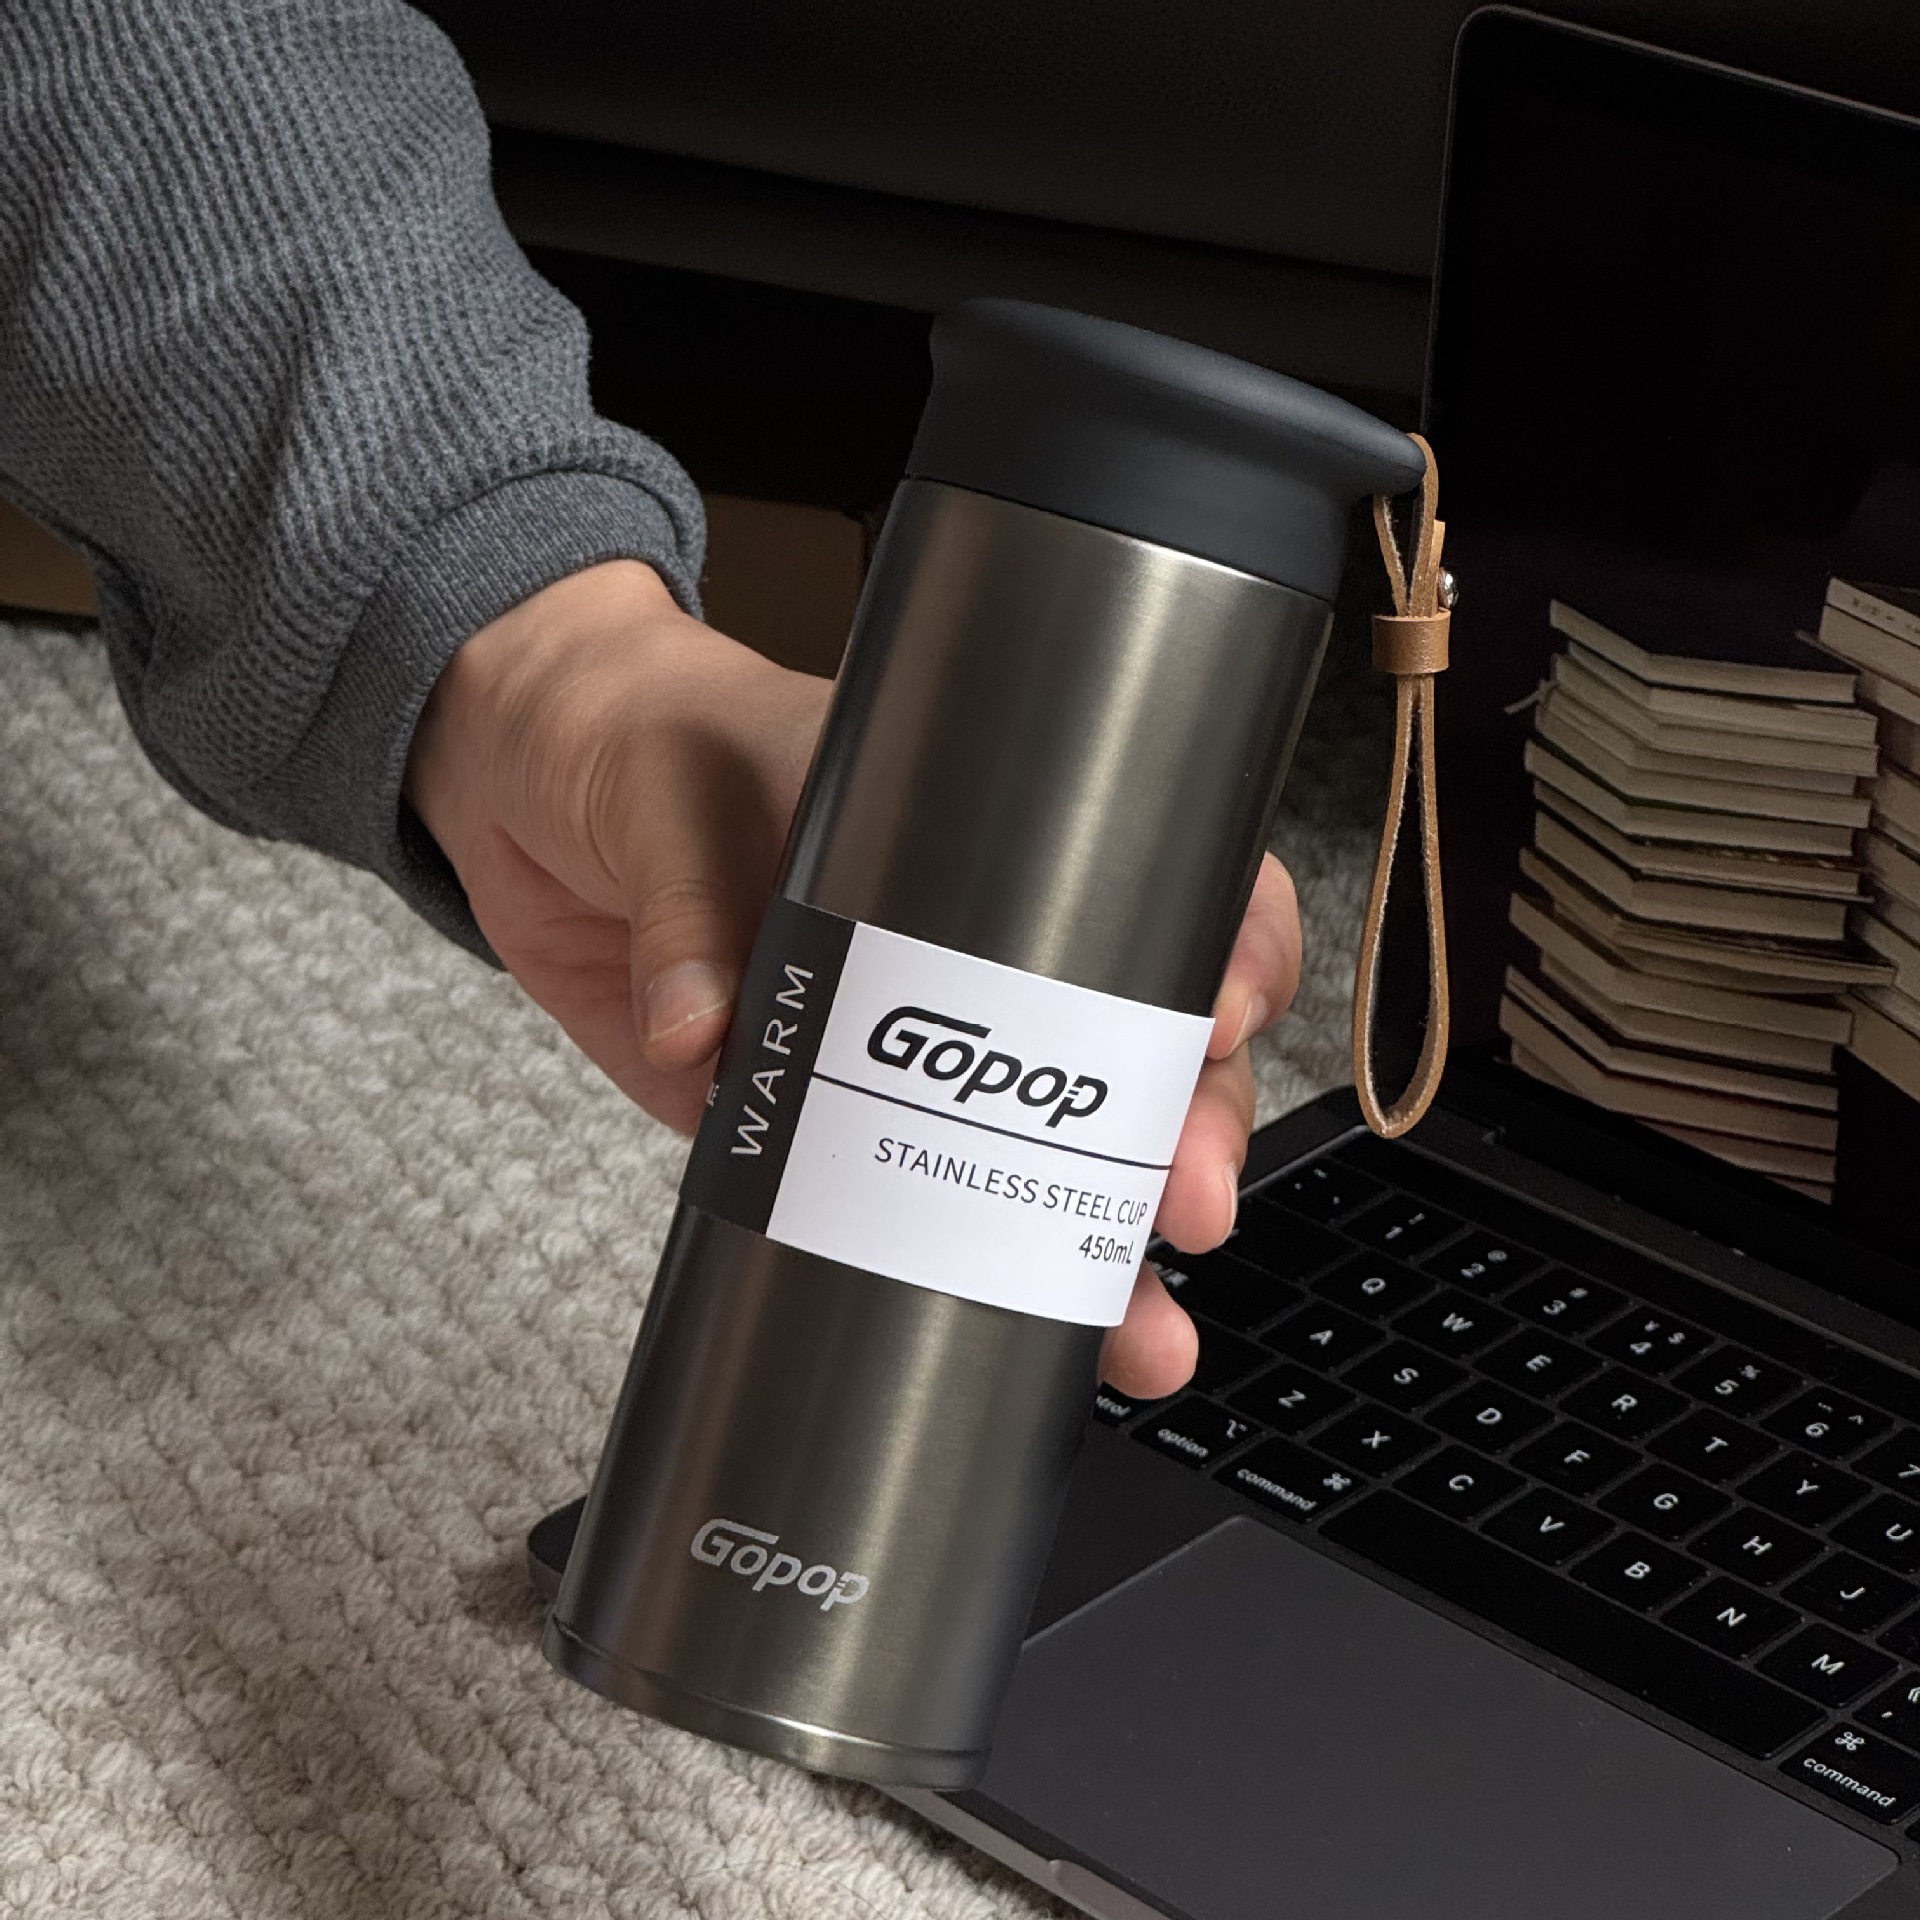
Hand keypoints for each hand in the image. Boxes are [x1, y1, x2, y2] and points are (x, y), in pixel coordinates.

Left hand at [405, 561, 1301, 1397]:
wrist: (524, 788)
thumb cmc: (634, 734)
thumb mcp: (671, 787)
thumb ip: (688, 901)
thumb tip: (705, 1029)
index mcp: (979, 825)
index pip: (1157, 871)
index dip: (1226, 941)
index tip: (1224, 1014)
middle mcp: (970, 945)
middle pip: (1135, 1040)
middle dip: (1189, 1128)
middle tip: (1189, 1195)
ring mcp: (901, 1044)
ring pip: (1045, 1149)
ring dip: (1101, 1245)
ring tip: (1138, 1332)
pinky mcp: (814, 1117)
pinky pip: (909, 1205)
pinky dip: (963, 1277)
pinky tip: (1023, 1336)